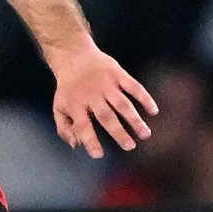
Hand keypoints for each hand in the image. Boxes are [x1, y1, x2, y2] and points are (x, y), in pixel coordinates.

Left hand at [45, 40, 157, 158]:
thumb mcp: (59, 107)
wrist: (73, 56)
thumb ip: (65, 129)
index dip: (90, 140)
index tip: (99, 155)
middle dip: (118, 132)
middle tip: (130, 146)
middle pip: (106, 116)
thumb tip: (77, 146)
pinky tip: (153, 111)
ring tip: (145, 134)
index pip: (82, 126)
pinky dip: (144, 98)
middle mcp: (91, 94)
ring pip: (122, 103)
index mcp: (75, 104)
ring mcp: (106, 83)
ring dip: (135, 119)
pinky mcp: (117, 73)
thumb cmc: (68, 88)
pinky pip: (133, 87)